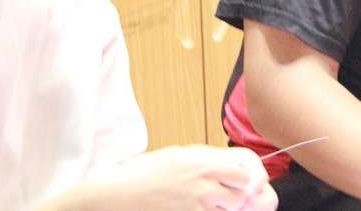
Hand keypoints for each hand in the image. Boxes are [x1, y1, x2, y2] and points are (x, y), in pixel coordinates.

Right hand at [67, 145, 277, 210]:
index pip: (244, 171)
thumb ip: (203, 161)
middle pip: (240, 193)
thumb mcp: (176, 156)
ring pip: (228, 209)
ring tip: (202, 204)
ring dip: (221, 209)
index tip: (242, 183)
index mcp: (202, 161)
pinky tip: (188, 208)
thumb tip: (224, 168)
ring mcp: (196, 202)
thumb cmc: (141, 174)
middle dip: (236, 197)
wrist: (115, 196)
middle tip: (223, 198)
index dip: (245, 179)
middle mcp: (203, 180)